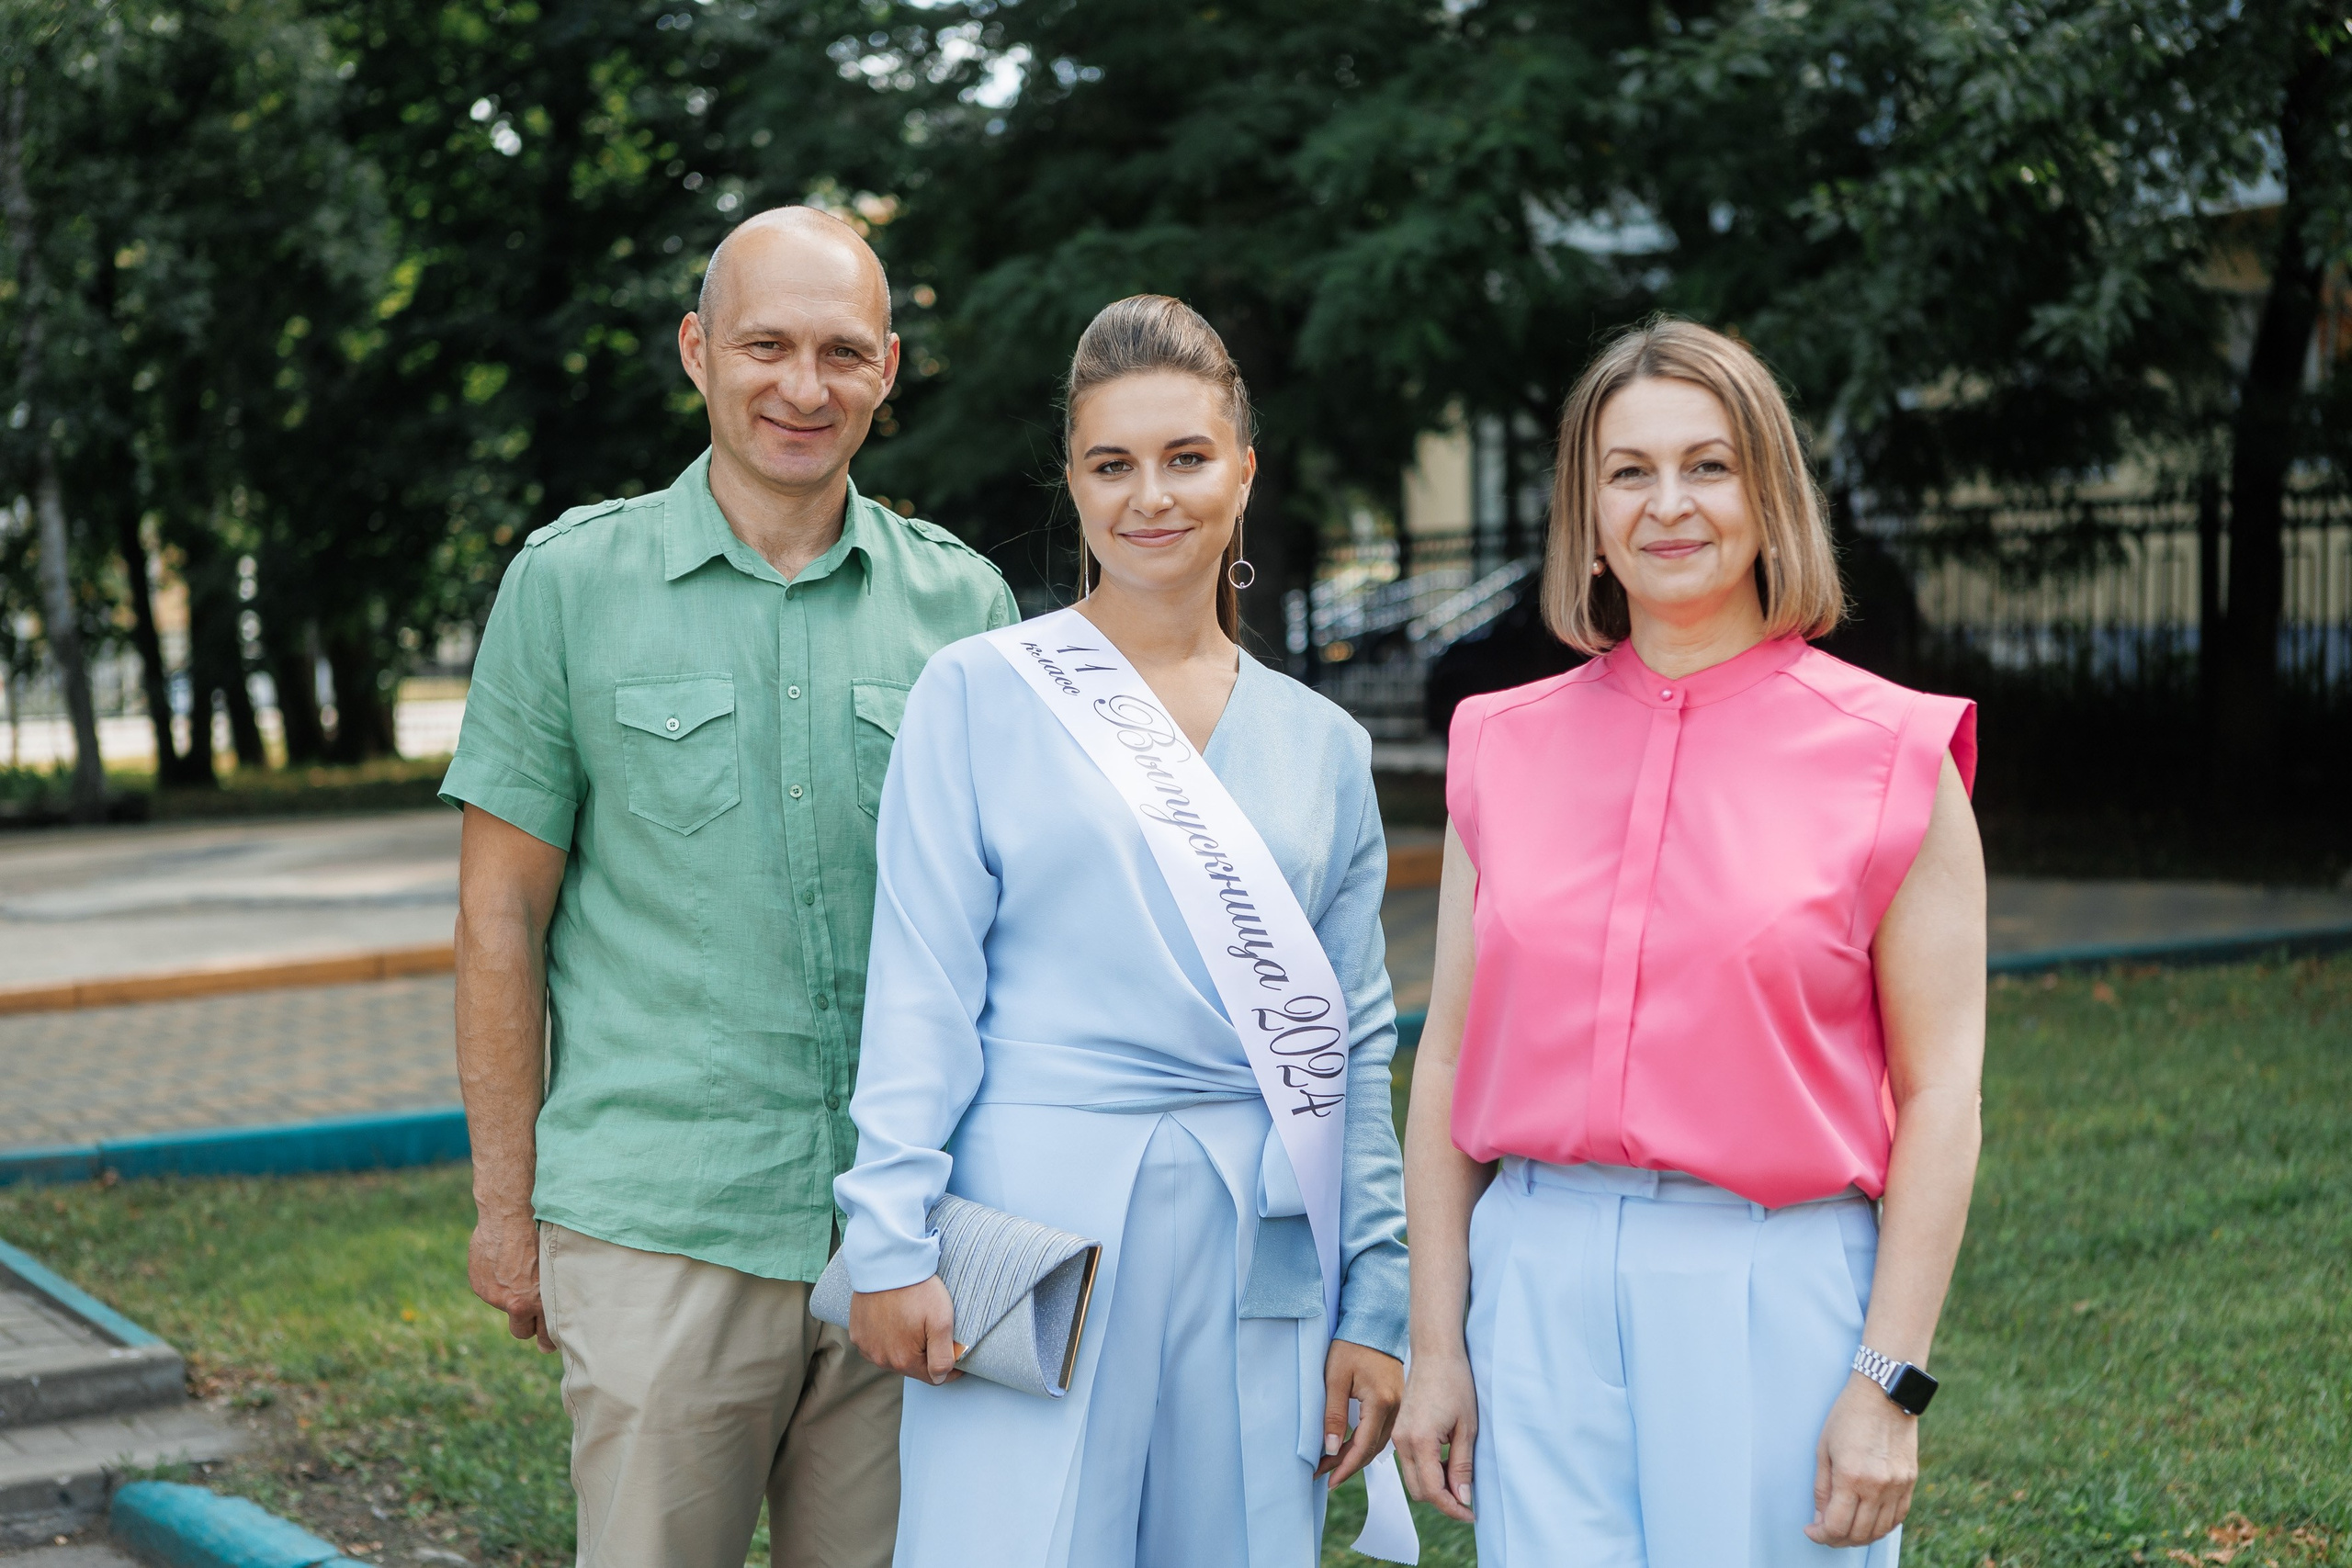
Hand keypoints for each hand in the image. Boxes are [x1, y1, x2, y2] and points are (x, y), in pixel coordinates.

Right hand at [467, 1209, 552, 1351]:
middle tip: (533, 1316)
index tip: (548, 1343)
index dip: (548, 1340)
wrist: (508, 1217)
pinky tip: (503, 1262)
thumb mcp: (555, 1265)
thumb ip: (552, 1290)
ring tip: (518, 1270)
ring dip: (511, 1297)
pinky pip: (491, 1292)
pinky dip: (496, 1283)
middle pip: (521, 1333)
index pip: (546, 1336)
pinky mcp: (480, 1288)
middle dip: (527, 1326)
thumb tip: (557, 1306)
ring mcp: (496, 1297)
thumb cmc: (540, 1235)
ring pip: (506, 1308)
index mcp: (540, 1301)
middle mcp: (516, 1304)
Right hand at [850, 1276, 962, 1384]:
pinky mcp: (858, 1334)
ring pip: (893, 1356)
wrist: (887, 1263)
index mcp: (904, 1360)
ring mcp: (867, 1347)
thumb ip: (943, 1356)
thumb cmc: (917, 1290)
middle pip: (912, 1367)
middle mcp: (882, 1359)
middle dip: (925, 1354)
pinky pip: (876, 1344)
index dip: (948, 1368)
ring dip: (904, 1347)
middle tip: (932, 1329)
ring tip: (912, 1322)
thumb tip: (941, 1378)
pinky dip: (886, 1338)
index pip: (932, 1377)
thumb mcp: (941, 1321)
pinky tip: (893, 1319)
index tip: (956, 1355)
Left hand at [1319, 1339, 1403, 1488]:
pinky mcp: (1397, 1401)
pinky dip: (1367, 1443)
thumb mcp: (1335, 1379)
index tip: (1328, 1480)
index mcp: (1381, 1402)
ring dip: (1357, 1456)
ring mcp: (1400, 1405)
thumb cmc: (1351, 1346)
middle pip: (1373, 1449)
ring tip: (1333, 1466)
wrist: (1372, 1324)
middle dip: (1348, 1465)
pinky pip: (1383, 1431)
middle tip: (1325, 1476)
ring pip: (1379, 1443)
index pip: (1363, 1446)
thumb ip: (1334, 1415)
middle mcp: (1395, 1408)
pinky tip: (1352, 1447)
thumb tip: (1332, 1448)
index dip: (1345, 1466)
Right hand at [1394, 1350, 1476, 1521]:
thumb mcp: (1466, 1427)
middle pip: (1419, 1491)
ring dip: (1435, 1485)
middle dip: (1443, 1500)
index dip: (1452, 1508)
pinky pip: (1411, 1463)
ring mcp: (1398, 1436)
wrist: (1435, 1353)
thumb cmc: (1455, 1384)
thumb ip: (1462, 1466)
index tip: (1471, 1513)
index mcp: (1419, 1441)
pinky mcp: (1399, 1431)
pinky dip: (1428, 1470)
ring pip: (1413, 1479)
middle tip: (1468, 1496)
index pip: (1432, 1491)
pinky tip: (1447, 1460)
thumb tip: (1462, 1498)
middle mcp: (1402, 1442)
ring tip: (1460, 1475)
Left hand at [1808, 1372, 1917, 1546]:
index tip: (1811, 1530)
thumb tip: (1821, 1518)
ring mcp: (1898, 1485)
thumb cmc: (1848, 1416)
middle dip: (1838, 1539)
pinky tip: (1868, 1522)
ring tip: (1845, 1530)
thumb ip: (1822, 1488)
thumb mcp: (1823, 1448)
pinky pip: (1898, 1517)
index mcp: (1851, 1477)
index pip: (1836, 1526)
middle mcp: (1877, 1486)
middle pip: (1858, 1534)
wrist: (1884, 1393)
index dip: (1821, 1535)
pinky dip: (1882, 1526)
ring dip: (1860, 1537)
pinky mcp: (1910, 1481)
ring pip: (1880, 1530)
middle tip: (1826, 1532)